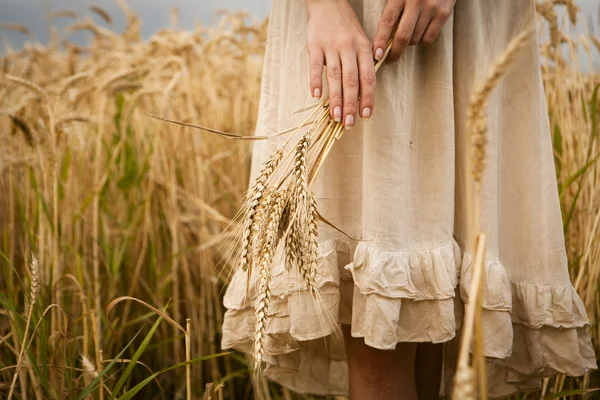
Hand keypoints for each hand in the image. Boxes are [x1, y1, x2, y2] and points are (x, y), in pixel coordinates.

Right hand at [306, 0, 375, 127]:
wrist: (328, 4)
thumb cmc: (346, 27)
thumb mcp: (362, 40)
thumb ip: (366, 62)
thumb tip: (368, 89)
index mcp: (363, 48)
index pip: (368, 77)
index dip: (367, 97)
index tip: (366, 115)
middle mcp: (349, 48)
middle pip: (351, 80)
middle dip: (351, 104)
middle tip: (349, 123)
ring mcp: (331, 47)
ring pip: (334, 76)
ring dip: (335, 98)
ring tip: (335, 117)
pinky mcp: (314, 45)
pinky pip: (315, 66)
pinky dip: (315, 81)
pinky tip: (316, 96)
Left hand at [372, 0, 455, 61]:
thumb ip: (391, 9)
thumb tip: (382, 36)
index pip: (387, 21)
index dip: (381, 40)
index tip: (377, 54)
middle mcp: (416, 1)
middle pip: (403, 36)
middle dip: (395, 51)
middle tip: (391, 58)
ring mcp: (431, 8)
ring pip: (415, 39)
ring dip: (409, 43)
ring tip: (408, 35)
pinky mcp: (444, 13)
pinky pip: (428, 38)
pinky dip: (421, 40)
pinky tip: (419, 32)